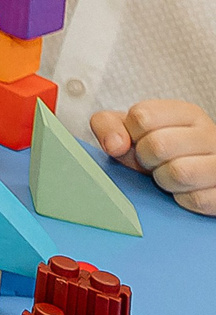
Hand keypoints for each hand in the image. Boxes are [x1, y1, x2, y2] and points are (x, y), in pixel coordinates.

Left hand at [93, 100, 215, 214]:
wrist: (198, 179)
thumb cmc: (162, 153)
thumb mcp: (132, 132)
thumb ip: (108, 126)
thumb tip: (114, 145)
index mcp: (185, 114)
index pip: (141, 116)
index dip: (131, 135)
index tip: (139, 142)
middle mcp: (209, 134)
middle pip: (158, 145)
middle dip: (146, 160)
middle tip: (154, 164)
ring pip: (180, 173)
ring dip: (164, 181)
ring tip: (169, 177)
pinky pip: (196, 199)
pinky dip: (182, 200)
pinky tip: (185, 192)